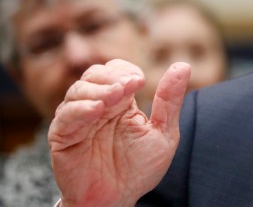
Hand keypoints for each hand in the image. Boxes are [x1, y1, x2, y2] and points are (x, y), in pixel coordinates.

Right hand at [48, 59, 190, 206]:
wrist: (118, 199)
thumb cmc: (139, 168)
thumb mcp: (163, 132)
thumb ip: (170, 101)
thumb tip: (183, 65)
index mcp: (121, 101)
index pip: (117, 70)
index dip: (126, 71)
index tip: (140, 81)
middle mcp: (98, 106)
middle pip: (95, 74)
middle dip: (112, 76)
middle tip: (129, 86)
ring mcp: (78, 120)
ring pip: (78, 91)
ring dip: (98, 89)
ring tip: (116, 96)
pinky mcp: (63, 137)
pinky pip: (65, 117)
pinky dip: (80, 109)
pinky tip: (97, 110)